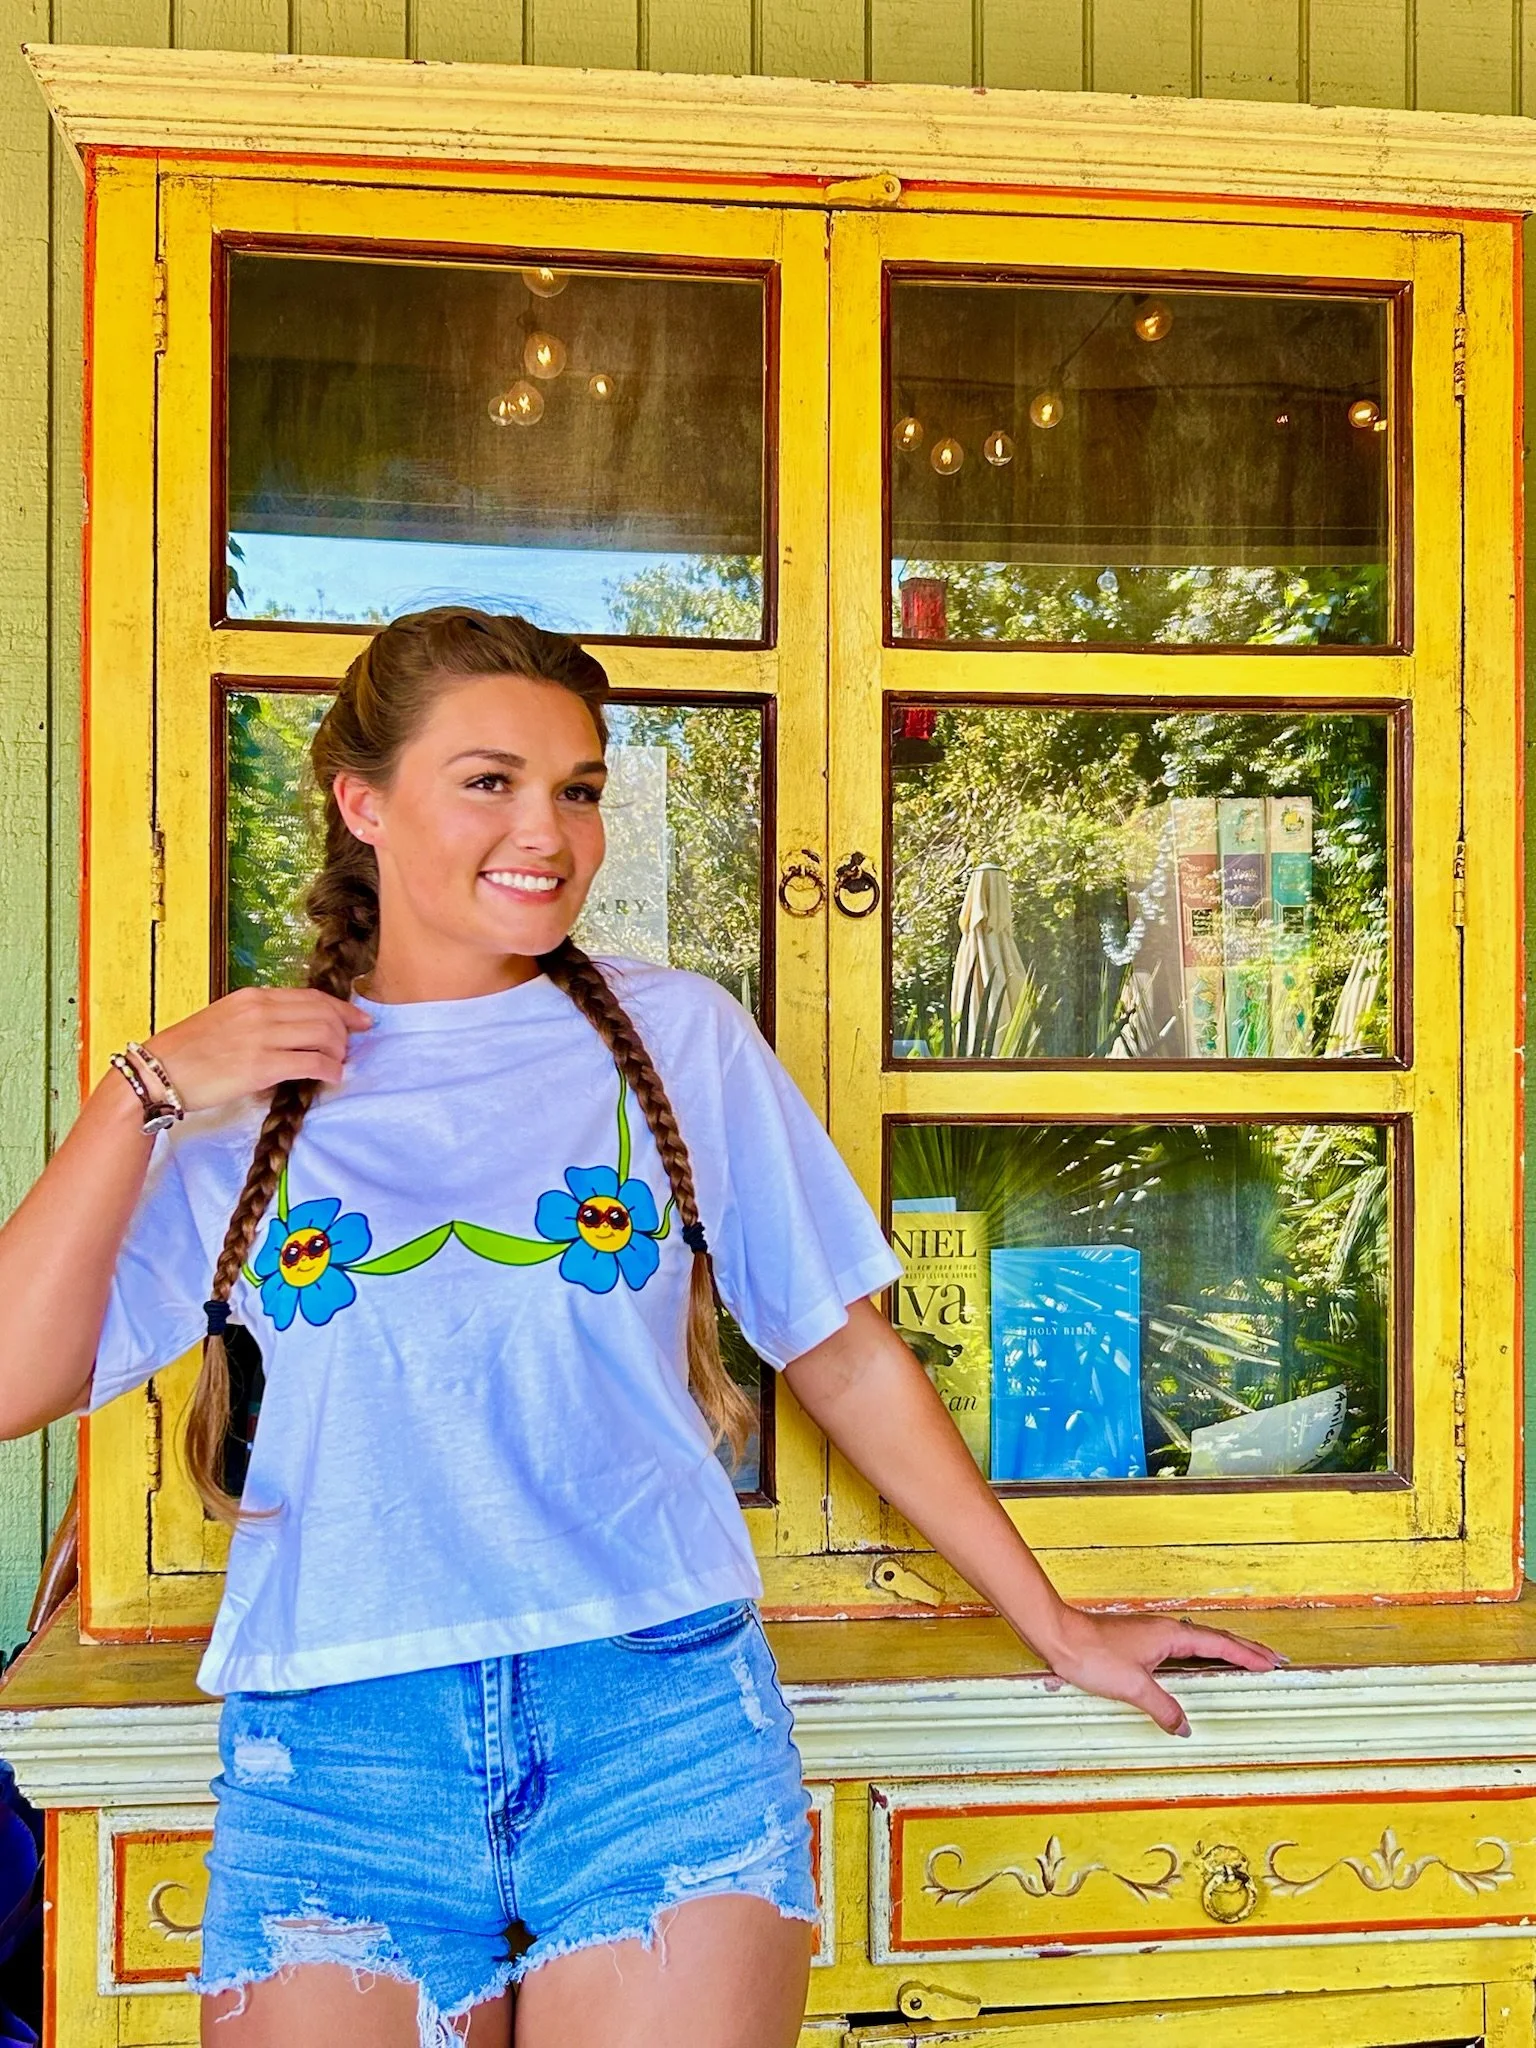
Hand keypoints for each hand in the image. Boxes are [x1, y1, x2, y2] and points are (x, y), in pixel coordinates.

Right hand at [139, 988, 372, 1111]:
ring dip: (340, 1051)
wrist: (157, 1072)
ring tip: (338, 1064)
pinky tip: (332, 1077)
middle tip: (350, 1047)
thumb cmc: (188, 1051)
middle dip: (346, 1031)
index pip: (311, 996)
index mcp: (253, 997)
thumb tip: (294, 1030)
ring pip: (324, 1035)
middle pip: (324, 1013)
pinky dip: (330, 1070)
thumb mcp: (226, 1019)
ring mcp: (262, 1037)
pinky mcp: (261, 1066)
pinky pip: (312, 1063)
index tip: (359, 1019)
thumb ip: (260, 1018)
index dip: (342, 1008)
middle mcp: (260, 1011)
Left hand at [1033, 1606, 1285, 1736]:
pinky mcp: (1140, 1643)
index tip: (1272, 1662)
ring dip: (1223, 1650)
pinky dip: (1200, 1655)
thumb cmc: (1093, 1654)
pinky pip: (1182, 1648)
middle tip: (1271, 1659)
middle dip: (1244, 1649)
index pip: (1219, 1644)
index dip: (1247, 1654)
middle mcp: (1165, 1631)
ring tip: (1244, 1661)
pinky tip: (1198, 1665)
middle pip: (1214, 1638)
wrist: (1060, 1637)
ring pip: (1198, 1642)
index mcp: (1171, 1635)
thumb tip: (1184, 1727)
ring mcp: (1153, 1635)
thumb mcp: (1133, 1687)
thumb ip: (1163, 1707)